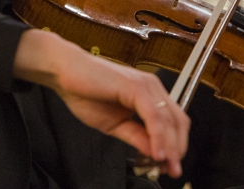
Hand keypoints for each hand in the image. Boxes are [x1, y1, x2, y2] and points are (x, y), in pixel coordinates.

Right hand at [13, 29, 189, 177]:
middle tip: (172, 170)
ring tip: (165, 166)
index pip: (174, 122)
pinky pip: (153, 116)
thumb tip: (154, 153)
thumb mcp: (115, 124)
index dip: (176, 146)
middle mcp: (152, 87)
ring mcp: (146, 85)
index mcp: (149, 94)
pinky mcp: (136, 87)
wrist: (65, 72)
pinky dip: (158, 137)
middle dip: (177, 150)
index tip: (170, 167)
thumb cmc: (85, 93)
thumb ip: (136, 137)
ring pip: (169, 120)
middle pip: (178, 122)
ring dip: (170, 147)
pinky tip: (156, 153)